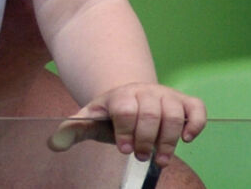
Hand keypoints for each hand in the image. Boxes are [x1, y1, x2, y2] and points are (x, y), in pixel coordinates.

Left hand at [48, 83, 205, 167]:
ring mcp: (166, 95)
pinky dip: (195, 124)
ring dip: (169, 140)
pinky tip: (187, 139)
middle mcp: (145, 91)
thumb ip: (74, 130)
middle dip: (146, 139)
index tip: (123, 149)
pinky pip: (197, 108)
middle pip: (150, 113)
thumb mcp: (91, 119)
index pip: (124, 109)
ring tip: (160, 158)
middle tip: (141, 156)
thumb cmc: (111, 115)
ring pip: (174, 114)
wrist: (131, 96)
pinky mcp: (185, 101)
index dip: (125, 131)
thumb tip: (54, 144)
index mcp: (120, 95)